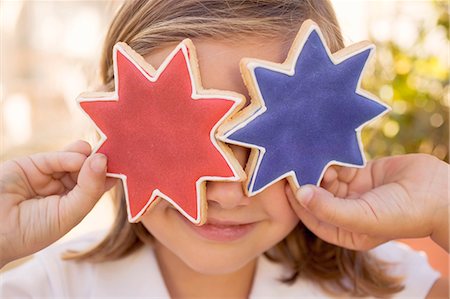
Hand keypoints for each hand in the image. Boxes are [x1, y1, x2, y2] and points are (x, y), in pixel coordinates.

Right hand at [0, 141, 115, 267]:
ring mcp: (49, 175)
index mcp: (75, 202)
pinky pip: (58, 157)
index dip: (112, 174)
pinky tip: (80, 158)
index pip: (99, 184)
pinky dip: (71, 156)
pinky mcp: (34, 164)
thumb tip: (103, 159)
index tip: (131, 164)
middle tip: (120, 153)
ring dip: (89, 158)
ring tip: (97, 159)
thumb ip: (89, 188)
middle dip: (102, 163)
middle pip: (89, 169)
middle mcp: (64, 187)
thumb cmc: (33, 230)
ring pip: (76, 160)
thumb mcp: (70, 213)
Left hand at [286, 153, 448, 250]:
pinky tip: (324, 148)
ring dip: (318, 167)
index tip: (285, 184)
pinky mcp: (361, 172)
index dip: (296, 202)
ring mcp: (353, 191)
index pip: (311, 217)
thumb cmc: (402, 213)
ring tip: (311, 154)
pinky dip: (332, 157)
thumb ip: (329, 209)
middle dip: (307, 181)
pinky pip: (340, 164)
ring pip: (326, 178)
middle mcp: (346, 211)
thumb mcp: (363, 217)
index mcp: (344, 231)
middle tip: (294, 162)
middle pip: (317, 195)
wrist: (439, 193)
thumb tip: (300, 195)